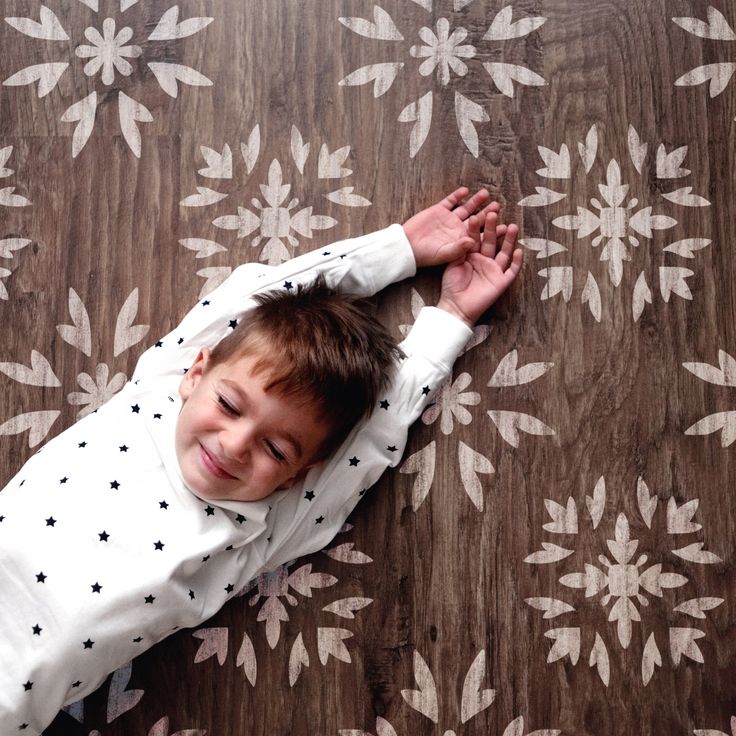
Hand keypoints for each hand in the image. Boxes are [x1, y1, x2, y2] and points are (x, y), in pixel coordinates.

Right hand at [403, 187, 499, 267]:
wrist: (406, 246)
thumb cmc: (425, 255)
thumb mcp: (444, 254)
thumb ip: (459, 248)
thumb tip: (473, 241)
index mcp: (461, 240)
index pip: (480, 235)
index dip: (492, 231)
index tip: (504, 226)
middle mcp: (456, 229)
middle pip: (476, 219)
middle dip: (487, 213)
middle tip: (498, 206)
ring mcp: (448, 219)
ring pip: (466, 208)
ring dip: (475, 201)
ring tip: (486, 193)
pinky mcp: (438, 210)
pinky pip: (450, 201)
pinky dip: (457, 195)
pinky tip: (465, 190)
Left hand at [437, 212, 522, 326]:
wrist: (456, 307)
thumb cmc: (452, 286)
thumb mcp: (453, 264)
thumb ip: (460, 251)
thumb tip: (468, 236)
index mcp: (472, 255)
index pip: (476, 238)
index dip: (476, 228)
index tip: (476, 215)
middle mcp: (485, 261)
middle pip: (491, 242)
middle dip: (492, 228)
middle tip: (494, 213)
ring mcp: (494, 271)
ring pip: (504, 253)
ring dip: (509, 240)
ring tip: (512, 226)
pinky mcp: (501, 282)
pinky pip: (512, 271)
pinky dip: (516, 262)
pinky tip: (518, 251)